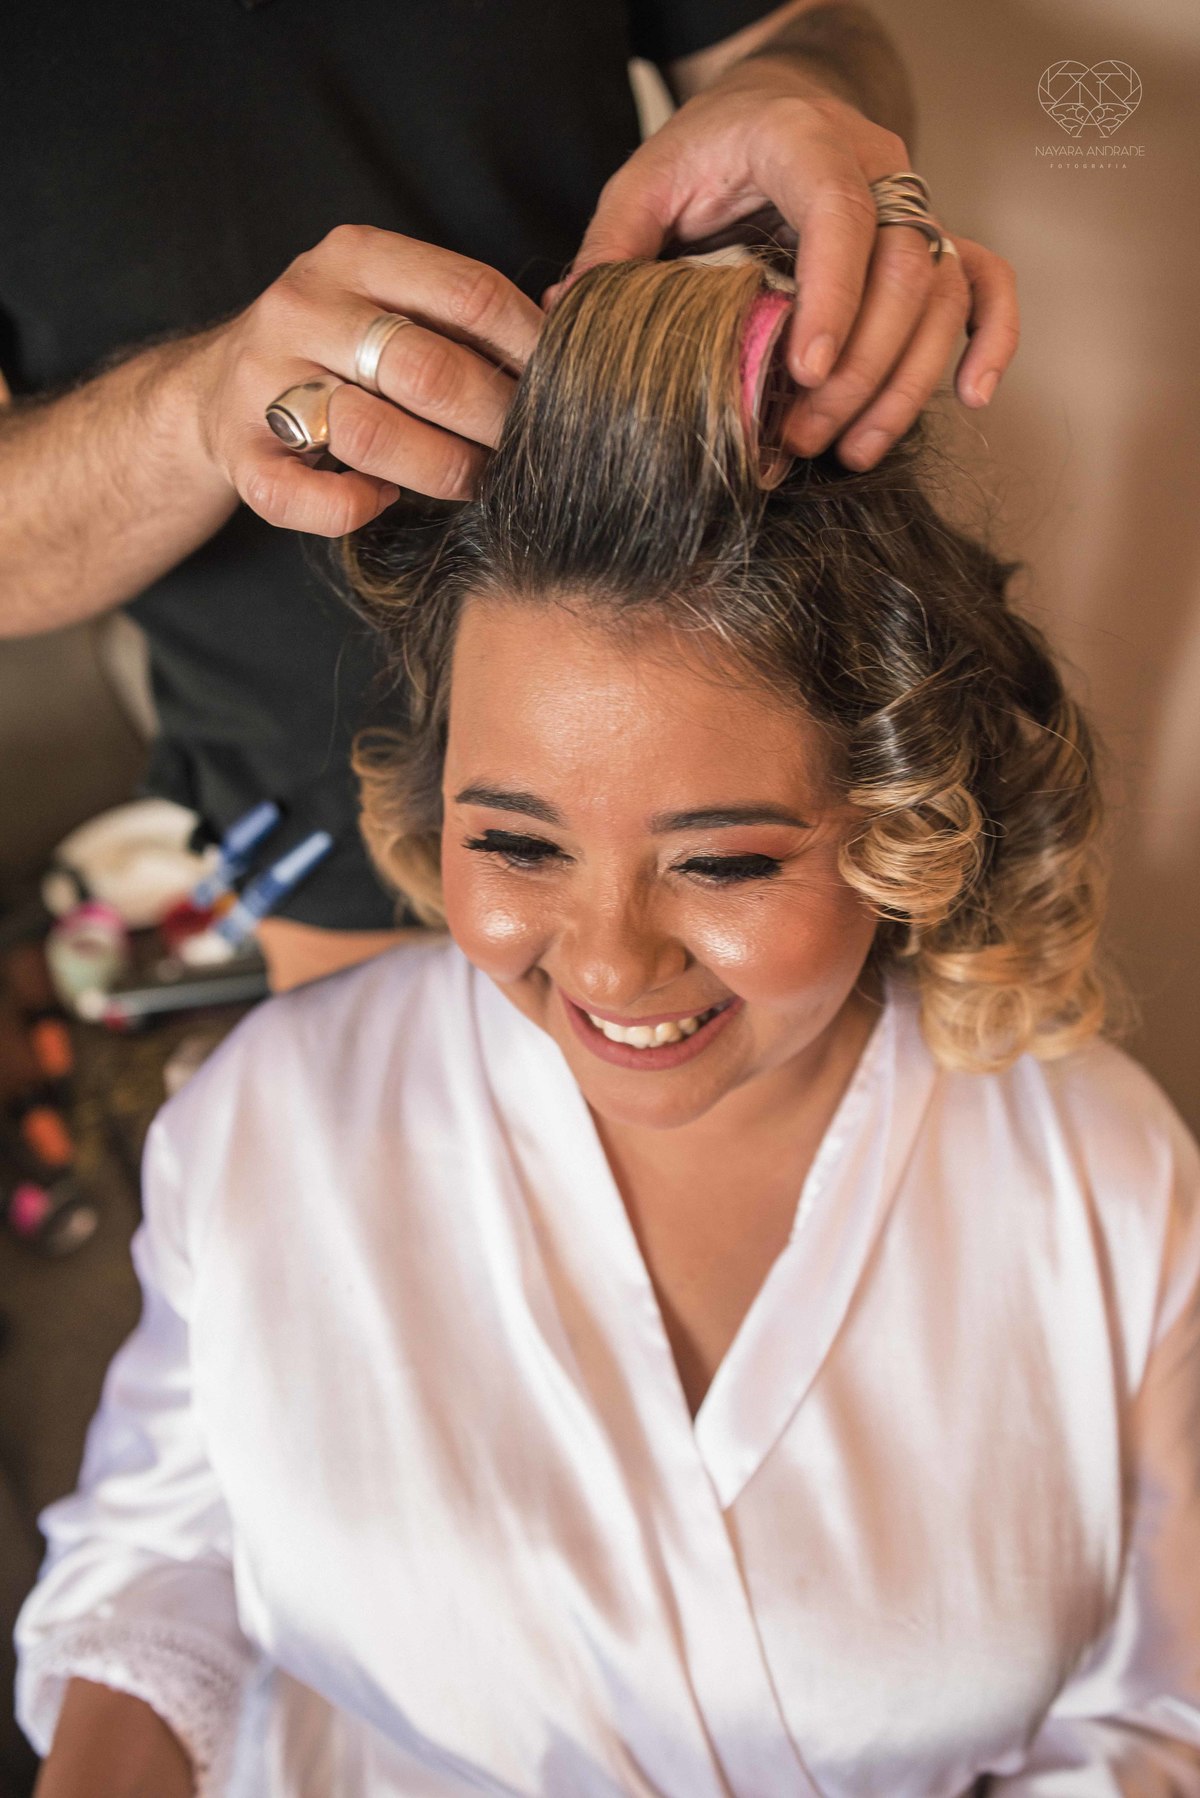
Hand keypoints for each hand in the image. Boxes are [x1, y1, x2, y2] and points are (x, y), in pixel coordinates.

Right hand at [191, 226, 543, 535]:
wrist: (215, 388)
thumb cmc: (342, 351)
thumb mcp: (392, 303)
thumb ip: (464, 316)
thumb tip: (572, 338)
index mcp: (355, 256)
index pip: (469, 293)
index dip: (532, 348)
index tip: (572, 387)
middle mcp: (302, 306)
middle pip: (427, 369)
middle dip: (494, 422)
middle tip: (529, 452)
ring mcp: (262, 380)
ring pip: (370, 434)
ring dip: (440, 470)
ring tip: (473, 482)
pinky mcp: (241, 454)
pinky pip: (311, 500)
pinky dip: (359, 507)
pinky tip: (383, 498)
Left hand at [551, 69, 1017, 469]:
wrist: (769, 107)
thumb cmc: (707, 148)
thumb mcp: (647, 181)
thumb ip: (615, 244)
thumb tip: (569, 315)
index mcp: (801, 141)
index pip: (840, 212)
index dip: (833, 294)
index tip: (806, 369)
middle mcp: (874, 167)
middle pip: (903, 270)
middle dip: (858, 369)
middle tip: (801, 438)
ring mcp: (912, 205)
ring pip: (944, 291)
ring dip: (904, 382)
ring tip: (851, 450)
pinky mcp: (931, 242)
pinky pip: (986, 282)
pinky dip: (991, 338)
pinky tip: (971, 398)